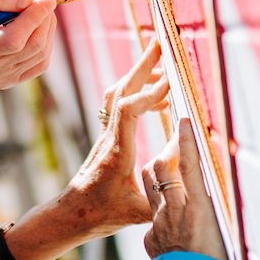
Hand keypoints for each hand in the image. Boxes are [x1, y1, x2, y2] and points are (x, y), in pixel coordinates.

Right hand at [0, 0, 56, 87]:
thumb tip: (27, 0)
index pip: (12, 40)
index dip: (34, 18)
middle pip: (32, 46)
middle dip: (44, 19)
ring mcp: (2, 78)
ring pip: (40, 53)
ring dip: (47, 27)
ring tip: (38, 9)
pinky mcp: (14, 79)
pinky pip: (42, 61)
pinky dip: (46, 40)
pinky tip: (38, 26)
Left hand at [65, 39, 171, 233]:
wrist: (72, 214)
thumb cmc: (103, 216)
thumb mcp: (138, 212)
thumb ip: (162, 193)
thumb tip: (187, 175)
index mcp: (117, 153)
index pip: (128, 111)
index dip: (149, 94)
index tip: (171, 85)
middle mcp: (109, 138)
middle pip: (121, 91)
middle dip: (142, 66)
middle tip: (161, 43)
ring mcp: (105, 135)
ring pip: (117, 93)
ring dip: (138, 74)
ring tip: (160, 60)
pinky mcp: (107, 137)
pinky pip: (118, 104)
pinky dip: (136, 91)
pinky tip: (157, 98)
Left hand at [142, 116, 227, 259]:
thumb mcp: (225, 229)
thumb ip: (216, 204)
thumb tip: (218, 185)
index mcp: (197, 208)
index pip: (187, 165)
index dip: (185, 140)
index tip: (184, 119)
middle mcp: (173, 211)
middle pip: (159, 168)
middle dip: (166, 152)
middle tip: (176, 145)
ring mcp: (158, 224)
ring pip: (150, 185)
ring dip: (158, 175)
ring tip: (170, 174)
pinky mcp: (150, 238)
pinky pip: (153, 217)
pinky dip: (162, 212)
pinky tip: (174, 223)